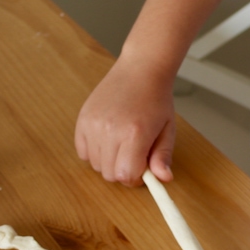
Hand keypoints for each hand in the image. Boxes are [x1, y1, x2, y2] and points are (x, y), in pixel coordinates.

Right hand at [75, 55, 175, 185]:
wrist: (139, 71)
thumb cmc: (156, 100)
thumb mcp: (167, 130)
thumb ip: (163, 156)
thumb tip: (163, 179)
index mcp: (134, 134)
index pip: (126, 175)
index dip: (136, 178)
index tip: (143, 169)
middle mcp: (110, 130)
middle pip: (109, 174)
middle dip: (123, 171)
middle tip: (134, 154)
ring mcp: (93, 125)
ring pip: (96, 165)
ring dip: (109, 162)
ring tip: (121, 143)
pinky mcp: (83, 120)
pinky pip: (83, 152)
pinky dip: (94, 152)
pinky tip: (108, 139)